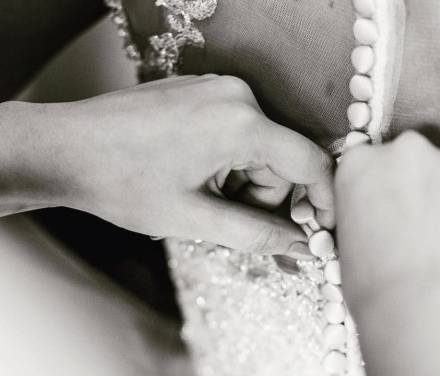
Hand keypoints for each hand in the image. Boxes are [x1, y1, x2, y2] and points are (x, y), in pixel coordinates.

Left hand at [2, 75, 333, 256]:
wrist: (67, 147)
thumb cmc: (121, 181)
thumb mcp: (194, 218)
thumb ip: (257, 234)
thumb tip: (302, 246)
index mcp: (241, 124)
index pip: (311, 162)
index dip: (324, 201)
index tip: (323, 229)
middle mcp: (237, 96)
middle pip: (282, 159)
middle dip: (265, 197)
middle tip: (227, 219)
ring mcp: (219, 89)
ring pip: (259, 147)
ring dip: (243, 180)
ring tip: (201, 195)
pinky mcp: (204, 91)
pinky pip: (238, 131)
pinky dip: (229, 160)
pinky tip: (195, 173)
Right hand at [335, 131, 439, 374]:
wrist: (422, 309)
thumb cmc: (372, 286)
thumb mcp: (346, 236)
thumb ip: (366, 206)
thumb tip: (386, 213)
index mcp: (361, 160)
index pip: (373, 160)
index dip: (386, 187)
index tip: (392, 209)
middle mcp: (407, 148)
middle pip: (417, 157)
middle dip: (423, 184)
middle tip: (425, 226)